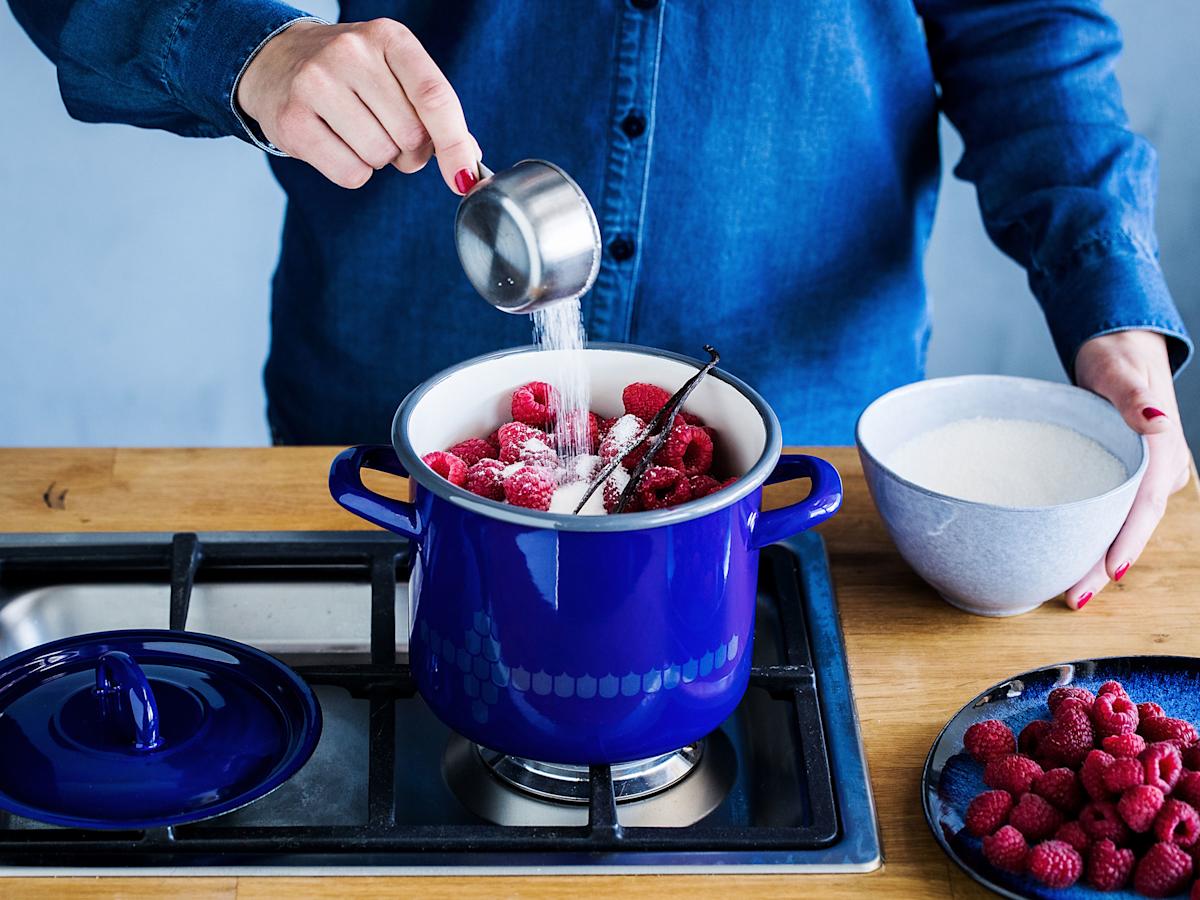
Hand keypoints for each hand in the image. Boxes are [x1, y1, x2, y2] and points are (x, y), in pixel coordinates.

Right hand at [236, 19, 480, 191]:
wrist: (277, 62)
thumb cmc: (352, 76)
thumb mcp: (396, 74)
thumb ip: (434, 110)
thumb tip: (468, 158)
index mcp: (389, 38)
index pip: (434, 96)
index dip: (455, 143)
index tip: (465, 176)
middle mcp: (351, 53)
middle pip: (411, 136)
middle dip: (410, 151)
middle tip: (389, 133)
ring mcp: (316, 83)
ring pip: (380, 157)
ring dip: (379, 160)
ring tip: (358, 132)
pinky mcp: (293, 120)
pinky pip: (351, 174)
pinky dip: (354, 172)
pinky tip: (337, 143)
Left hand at [1066, 330, 1191, 609]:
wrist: (1117, 349)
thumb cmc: (1115, 359)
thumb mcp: (1118, 372)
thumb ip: (1134, 397)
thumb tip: (1154, 420)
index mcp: (1163, 452)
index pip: (1144, 505)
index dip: (1127, 540)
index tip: (1109, 570)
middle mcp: (1160, 471)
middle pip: (1133, 527)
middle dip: (1105, 565)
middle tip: (1073, 598)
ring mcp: (1145, 478)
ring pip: (1123, 527)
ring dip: (1099, 559)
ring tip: (1070, 592)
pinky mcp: (1127, 479)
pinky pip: (1113, 516)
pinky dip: (1094, 540)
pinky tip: (1070, 560)